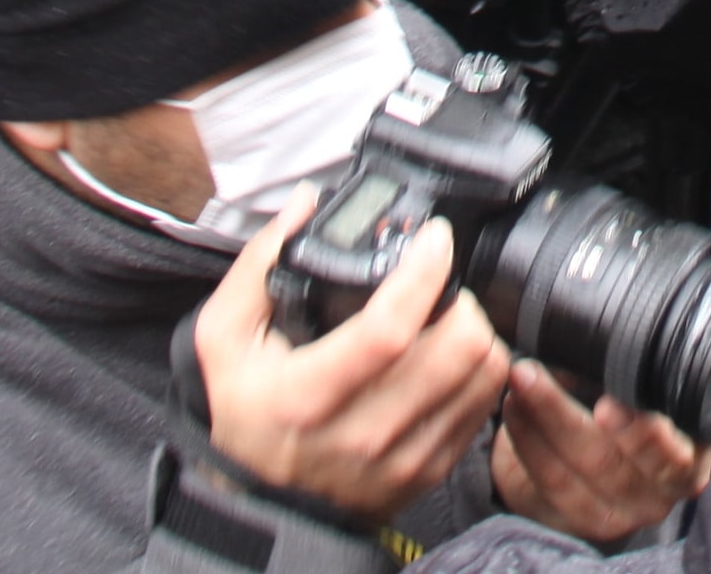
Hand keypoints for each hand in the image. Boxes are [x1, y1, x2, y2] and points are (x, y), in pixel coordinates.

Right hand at [197, 202, 512, 522]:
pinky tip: (454, 358)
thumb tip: (304, 205)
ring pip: (483, 376)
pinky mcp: (429, 472)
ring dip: (478, 332)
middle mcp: (362, 433)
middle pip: (457, 349)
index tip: (434, 238)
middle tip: (443, 285)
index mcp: (308, 395)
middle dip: (461, 298)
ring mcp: (402, 458)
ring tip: (451, 318)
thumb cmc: (248, 415)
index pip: (389, 329)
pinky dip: (481, 373)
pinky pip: (485, 409)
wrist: (260, 505)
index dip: (424, 274)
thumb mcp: (225, 340)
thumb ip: (258, 265)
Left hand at [490, 362, 708, 542]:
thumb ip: (644, 374)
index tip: (607, 407)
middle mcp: (655, 498)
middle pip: (606, 465)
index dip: (642, 436)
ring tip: (516, 382)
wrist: (611, 449)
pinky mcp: (571, 524)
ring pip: (565, 478)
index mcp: (688, 461)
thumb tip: (603, 343)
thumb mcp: (655, 388)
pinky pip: (541, 487)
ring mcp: (612, 517)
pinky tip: (513, 410)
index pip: (671, 459)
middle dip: (560, 415)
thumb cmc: (640, 405)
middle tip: (529, 374)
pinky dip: (523, 443)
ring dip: (533, 423)